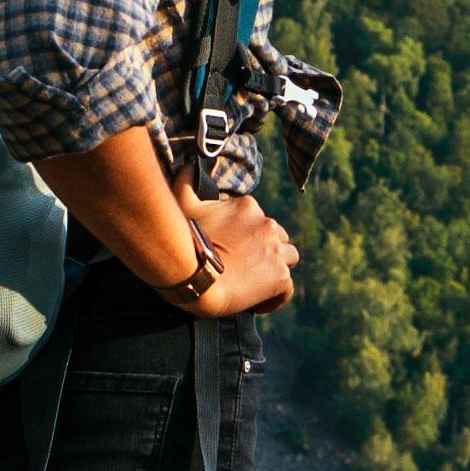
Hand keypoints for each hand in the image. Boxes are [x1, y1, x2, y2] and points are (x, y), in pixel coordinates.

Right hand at [175, 193, 297, 316]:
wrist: (191, 275)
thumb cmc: (184, 240)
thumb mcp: (182, 203)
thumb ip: (187, 182)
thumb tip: (189, 166)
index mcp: (249, 207)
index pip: (259, 221)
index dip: (248, 238)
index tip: (232, 252)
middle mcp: (268, 225)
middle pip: (277, 239)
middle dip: (264, 251)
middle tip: (242, 269)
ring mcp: (276, 251)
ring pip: (287, 260)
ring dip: (273, 270)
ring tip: (253, 285)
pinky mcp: (279, 277)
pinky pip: (286, 289)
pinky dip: (275, 297)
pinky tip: (257, 304)